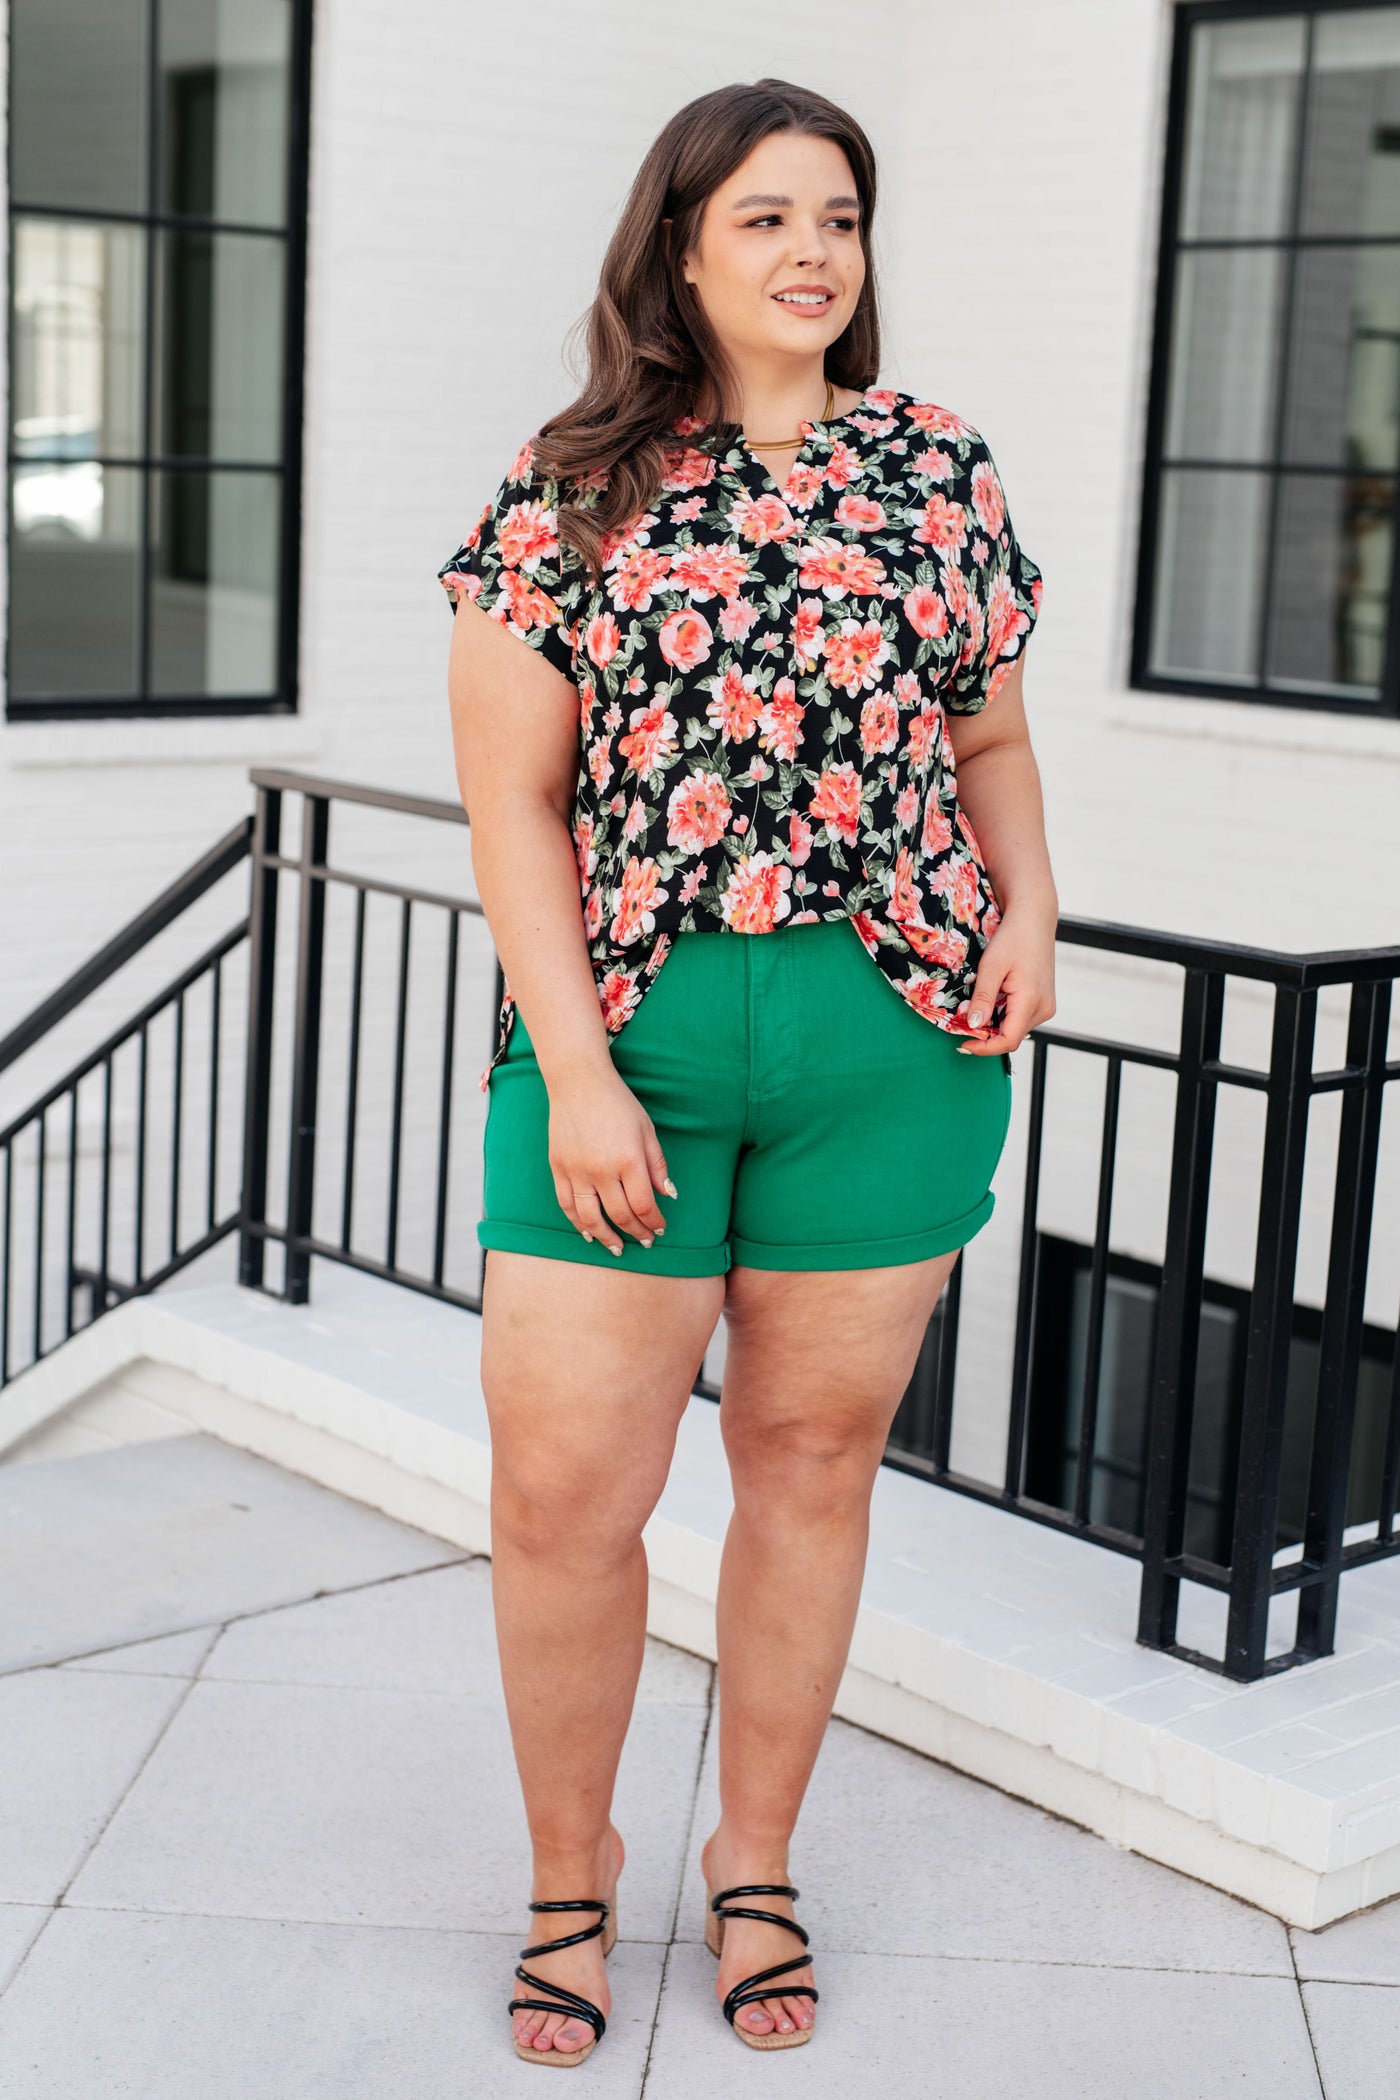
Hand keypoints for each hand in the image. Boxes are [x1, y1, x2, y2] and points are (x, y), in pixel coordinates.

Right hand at [546, 1065, 676, 1254]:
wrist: (578, 1082)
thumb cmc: (618, 1103)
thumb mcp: (647, 1130)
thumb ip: (657, 1165)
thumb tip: (667, 1195)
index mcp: (628, 1160)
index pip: (644, 1205)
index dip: (653, 1222)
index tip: (660, 1229)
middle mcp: (601, 1170)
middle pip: (620, 1215)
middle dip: (636, 1233)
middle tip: (645, 1242)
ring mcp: (576, 1171)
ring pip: (591, 1218)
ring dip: (607, 1238)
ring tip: (618, 1248)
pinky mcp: (558, 1168)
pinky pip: (567, 1205)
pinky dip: (578, 1223)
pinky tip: (589, 1233)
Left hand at [957, 911, 1056, 1056]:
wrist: (1034, 919)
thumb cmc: (1014, 938)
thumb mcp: (991, 967)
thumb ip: (983, 998)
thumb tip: (974, 1025)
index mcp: (1032, 1001)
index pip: (1008, 1041)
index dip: (984, 1048)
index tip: (963, 1044)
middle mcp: (1044, 1009)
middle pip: (1011, 1036)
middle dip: (985, 1034)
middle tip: (962, 1020)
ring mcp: (1046, 1006)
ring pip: (1015, 1028)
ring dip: (993, 1024)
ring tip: (976, 1005)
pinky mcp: (1043, 1001)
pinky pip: (1020, 1018)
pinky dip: (1003, 1015)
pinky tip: (992, 999)